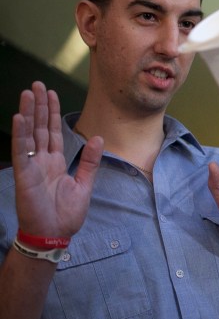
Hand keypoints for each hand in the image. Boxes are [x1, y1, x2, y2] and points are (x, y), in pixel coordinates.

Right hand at [12, 82, 102, 237]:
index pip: (52, 132)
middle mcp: (41, 161)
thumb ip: (90, 161)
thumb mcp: (84, 184)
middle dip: (38, 106)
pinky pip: (22, 152)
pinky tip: (20, 118)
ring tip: (28, 93)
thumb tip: (99, 138)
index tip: (51, 94)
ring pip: (29, 134)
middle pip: (39, 127)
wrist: (55, 234)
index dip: (51, 113)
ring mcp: (31, 166)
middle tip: (37, 84)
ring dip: (28, 113)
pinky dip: (21, 135)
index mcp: (55, 162)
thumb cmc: (66, 214)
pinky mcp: (24, 175)